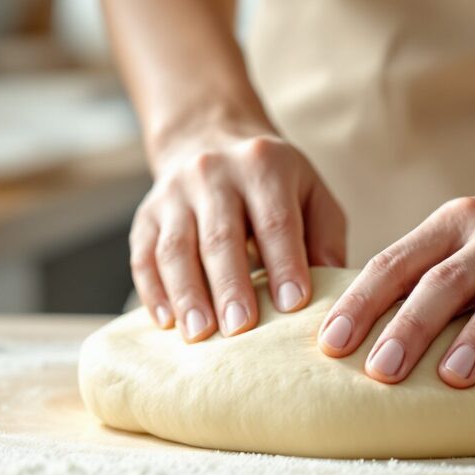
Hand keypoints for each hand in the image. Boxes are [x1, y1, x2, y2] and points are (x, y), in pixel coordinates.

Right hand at [130, 124, 347, 341]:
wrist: (208, 139)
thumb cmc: (272, 183)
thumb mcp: (310, 191)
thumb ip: (325, 236)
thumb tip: (332, 289)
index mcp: (262, 164)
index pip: (274, 220)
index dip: (284, 262)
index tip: (292, 305)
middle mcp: (212, 173)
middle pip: (220, 236)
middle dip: (230, 286)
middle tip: (241, 328)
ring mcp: (173, 193)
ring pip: (175, 248)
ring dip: (187, 294)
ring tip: (200, 335)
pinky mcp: (145, 215)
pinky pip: (143, 256)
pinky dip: (153, 291)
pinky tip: (167, 322)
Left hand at [316, 171, 474, 387]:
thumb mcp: (467, 237)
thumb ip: (423, 275)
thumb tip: (356, 337)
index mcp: (455, 224)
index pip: (398, 263)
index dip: (362, 303)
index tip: (331, 344)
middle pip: (448, 280)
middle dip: (410, 326)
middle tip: (380, 372)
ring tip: (453, 378)